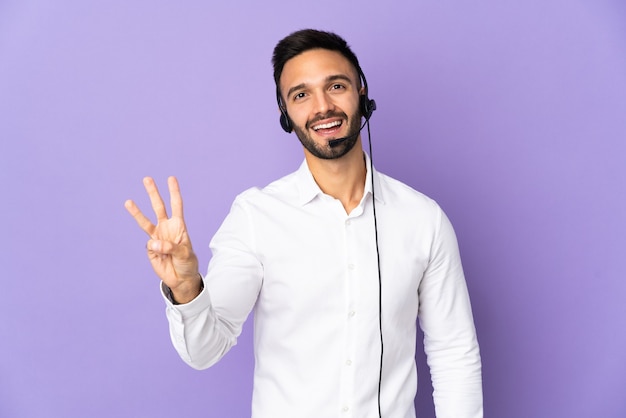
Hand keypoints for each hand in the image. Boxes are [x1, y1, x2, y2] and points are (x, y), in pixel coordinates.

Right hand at [125, 176, 201, 303]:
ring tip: (128, 201)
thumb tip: (152, 243)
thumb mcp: (185, 254)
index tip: (171, 178)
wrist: (181, 278)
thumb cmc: (187, 263)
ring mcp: (157, 238)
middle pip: (158, 207)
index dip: (174, 192)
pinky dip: (154, 250)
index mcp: (178, 226)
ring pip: (145, 222)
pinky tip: (162, 258)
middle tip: (147, 178)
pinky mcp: (150, 249)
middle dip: (153, 193)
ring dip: (137, 212)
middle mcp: (166, 228)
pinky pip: (149, 247)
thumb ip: (170, 247)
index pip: (176, 205)